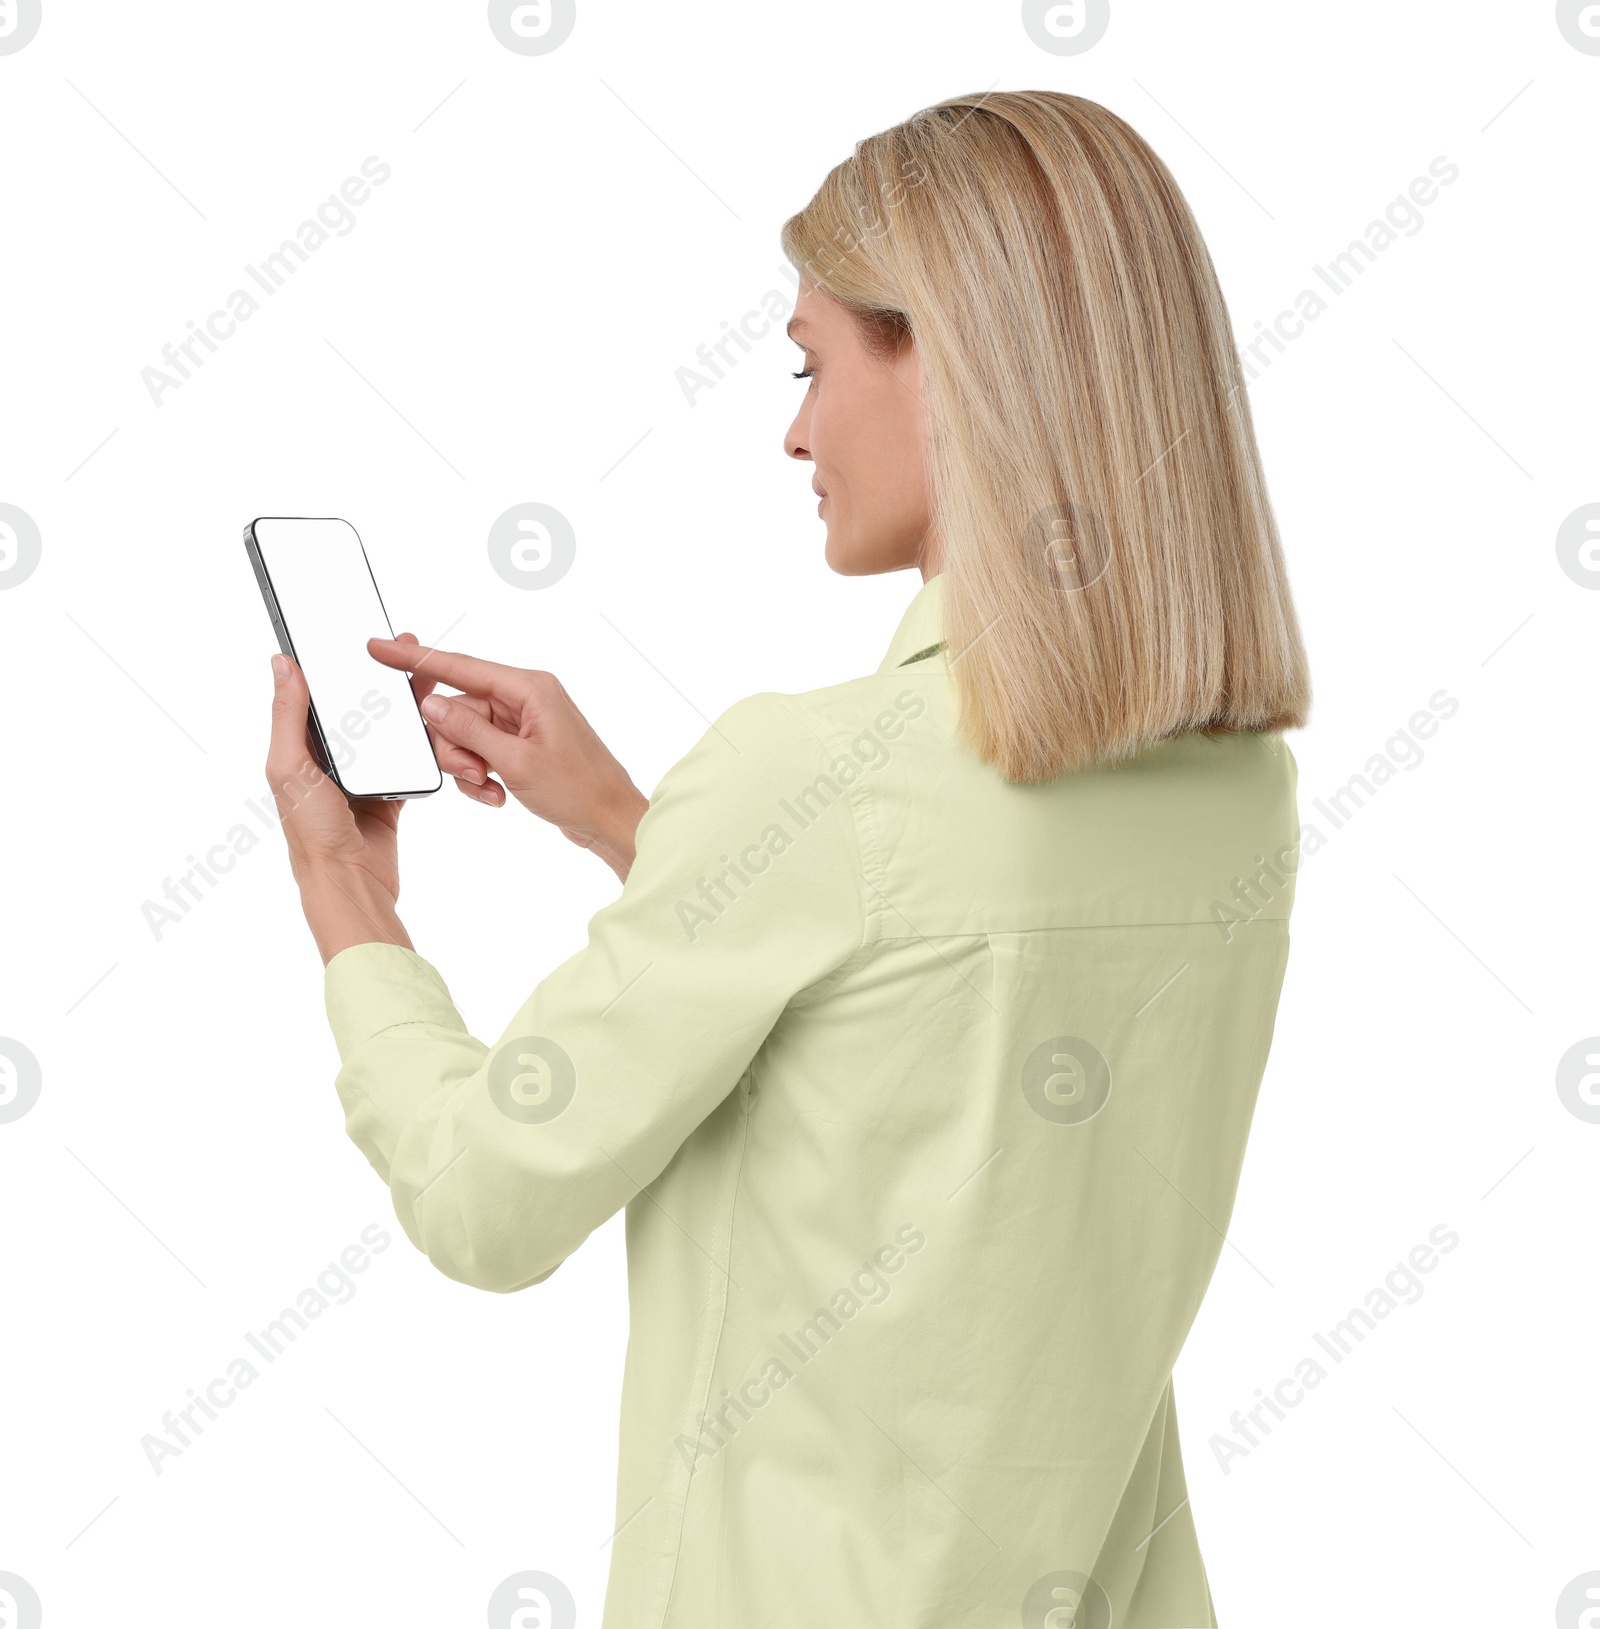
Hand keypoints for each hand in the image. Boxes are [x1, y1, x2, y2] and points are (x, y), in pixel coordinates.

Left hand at [265, 653, 410, 961]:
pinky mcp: (389, 795)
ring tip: (430, 688)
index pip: (320, 694)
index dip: (339, 665)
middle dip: (384, 682)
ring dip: (408, 712)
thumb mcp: (291, 766)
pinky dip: (423, 749)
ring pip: (389, 732)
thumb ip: (288, 715)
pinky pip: (409, 762)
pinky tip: (436, 730)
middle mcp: (330, 759)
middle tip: (411, 656)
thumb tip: (282, 664)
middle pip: (361, 709)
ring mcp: (361, 777)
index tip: (363, 640)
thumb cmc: (311, 832)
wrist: (349, 882)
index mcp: (301, 747)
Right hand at [367, 636, 648, 880]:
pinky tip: (499, 795)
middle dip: (455, 746)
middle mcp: (525, 698)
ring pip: (465, 734)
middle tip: (474, 774)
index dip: (415, 659)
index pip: (459, 666)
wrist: (610, 821)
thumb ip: (469, 730)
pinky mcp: (520, 745)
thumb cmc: (579, 789)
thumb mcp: (515, 762)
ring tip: (491, 788)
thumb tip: (431, 705)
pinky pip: (481, 752)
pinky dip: (481, 776)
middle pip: (458, 709)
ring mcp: (522, 722)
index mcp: (529, 688)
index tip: (379, 648)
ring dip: (469, 766)